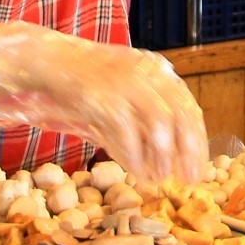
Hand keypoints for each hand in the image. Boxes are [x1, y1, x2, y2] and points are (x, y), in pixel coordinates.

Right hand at [0, 23, 207, 185]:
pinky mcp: (104, 97)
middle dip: (188, 154)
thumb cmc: (85, 86)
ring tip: (158, 180)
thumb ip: (142, 123)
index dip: (198, 142)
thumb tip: (167, 162)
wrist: (44, 62)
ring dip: (162, 159)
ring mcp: (126, 84)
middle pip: (182, 118)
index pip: (189, 108)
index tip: (199, 170)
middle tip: (187, 182)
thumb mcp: (121, 99)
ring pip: (160, 127)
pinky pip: (127, 133)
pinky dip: (134, 157)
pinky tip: (135, 173)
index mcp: (156, 70)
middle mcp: (147, 73)